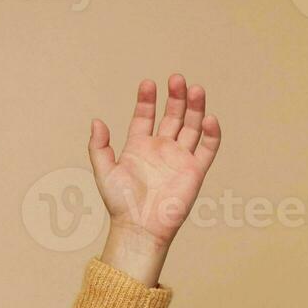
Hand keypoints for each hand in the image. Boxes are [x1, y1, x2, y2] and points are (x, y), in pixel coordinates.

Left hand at [89, 74, 220, 248]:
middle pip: (172, 116)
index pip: (145, 116)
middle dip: (175, 97)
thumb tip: (96, 121)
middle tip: (176, 79)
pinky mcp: (195, 170)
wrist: (139, 227)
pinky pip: (207, 148)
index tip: (148, 83)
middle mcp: (161, 148)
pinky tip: (209, 118)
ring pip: (192, 126)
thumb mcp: (104, 172)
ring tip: (195, 88)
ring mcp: (179, 158)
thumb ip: (99, 147)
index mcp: (139, 147)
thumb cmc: (120, 203)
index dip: (147, 100)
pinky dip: (211, 133)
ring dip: (195, 107)